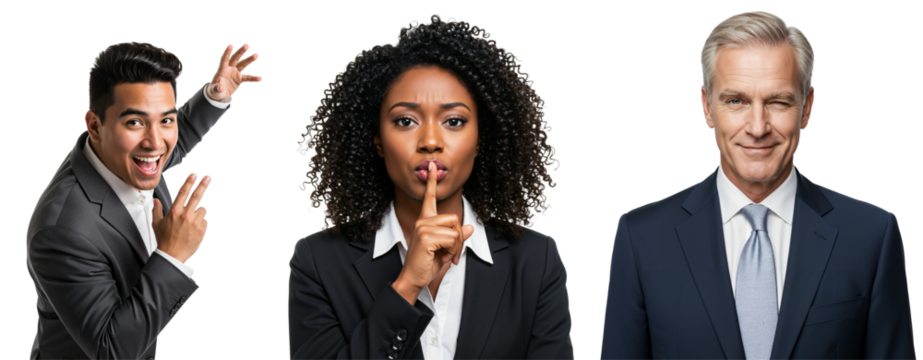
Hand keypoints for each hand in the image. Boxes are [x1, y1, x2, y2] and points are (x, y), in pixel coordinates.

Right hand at [152, 172, 211, 263]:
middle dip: (203, 185)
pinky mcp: (203, 230)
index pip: (182, 192)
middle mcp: (185, 215)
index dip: (189, 182)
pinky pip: (206, 221)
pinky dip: (202, 223)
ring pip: (204, 210)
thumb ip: (157, 210)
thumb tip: (156, 201)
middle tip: (208, 177)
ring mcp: (195, 223)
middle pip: (197, 196)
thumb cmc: (164, 240)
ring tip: (192, 222)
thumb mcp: (157, 224)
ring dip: (200, 213)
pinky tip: (194, 230)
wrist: (172, 256)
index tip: (194, 174)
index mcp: (174, 212)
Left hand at [206, 43, 262, 101]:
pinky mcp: (240, 79)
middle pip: (235, 59)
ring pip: (243, 65)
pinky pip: (248, 78)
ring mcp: (236, 73)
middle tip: (246, 45)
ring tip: (256, 55)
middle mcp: (229, 68)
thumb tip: (220, 87)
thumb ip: (216, 88)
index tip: (230, 45)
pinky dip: (254, 79)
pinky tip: (261, 78)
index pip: (224, 60)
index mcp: (221, 69)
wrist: (220, 93)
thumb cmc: (215, 90)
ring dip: (249, 60)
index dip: (226, 53)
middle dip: (240, 52)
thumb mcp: (214, 90)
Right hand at [393, 162, 473, 303]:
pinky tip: (443, 258)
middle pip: (454, 218)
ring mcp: (423, 227)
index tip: (433, 165)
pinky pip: (452, 239)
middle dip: (460, 238)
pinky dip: (453, 251)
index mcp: (425, 220)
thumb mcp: (445, 248)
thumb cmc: (426, 263)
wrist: (413, 278)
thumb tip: (469, 227)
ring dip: (457, 247)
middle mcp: (423, 220)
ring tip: (448, 257)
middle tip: (453, 253)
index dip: (432, 181)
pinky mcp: (425, 237)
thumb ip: (456, 236)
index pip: (429, 197)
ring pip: (455, 230)